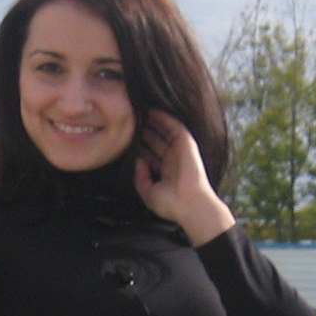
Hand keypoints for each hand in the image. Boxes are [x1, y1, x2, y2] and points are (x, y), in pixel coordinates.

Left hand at [133, 114, 234, 244]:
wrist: (190, 205)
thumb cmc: (171, 204)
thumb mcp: (148, 192)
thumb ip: (140, 177)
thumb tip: (137, 160)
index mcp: (165, 172)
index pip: (150, 155)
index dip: (139, 145)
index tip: (125, 137)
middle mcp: (173, 160)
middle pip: (157, 141)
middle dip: (144, 131)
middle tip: (131, 120)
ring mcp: (180, 151)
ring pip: (165, 132)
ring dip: (154, 122)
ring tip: (140, 111)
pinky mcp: (187, 144)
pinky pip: (175, 127)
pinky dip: (165, 119)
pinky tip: (153, 111)